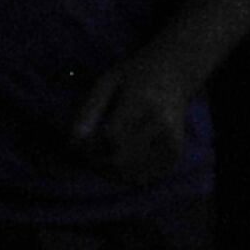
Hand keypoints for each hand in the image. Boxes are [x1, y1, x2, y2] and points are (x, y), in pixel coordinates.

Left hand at [72, 53, 199, 183]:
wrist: (174, 73)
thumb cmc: (133, 75)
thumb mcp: (106, 82)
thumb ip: (88, 110)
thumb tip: (74, 142)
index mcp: (143, 103)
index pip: (111, 138)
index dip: (89, 147)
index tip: (77, 143)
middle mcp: (162, 125)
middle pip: (120, 159)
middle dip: (96, 161)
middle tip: (85, 152)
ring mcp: (172, 142)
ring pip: (132, 173)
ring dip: (110, 171)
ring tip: (100, 155)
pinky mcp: (175, 153)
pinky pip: (146, 176)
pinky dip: (126, 175)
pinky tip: (117, 161)